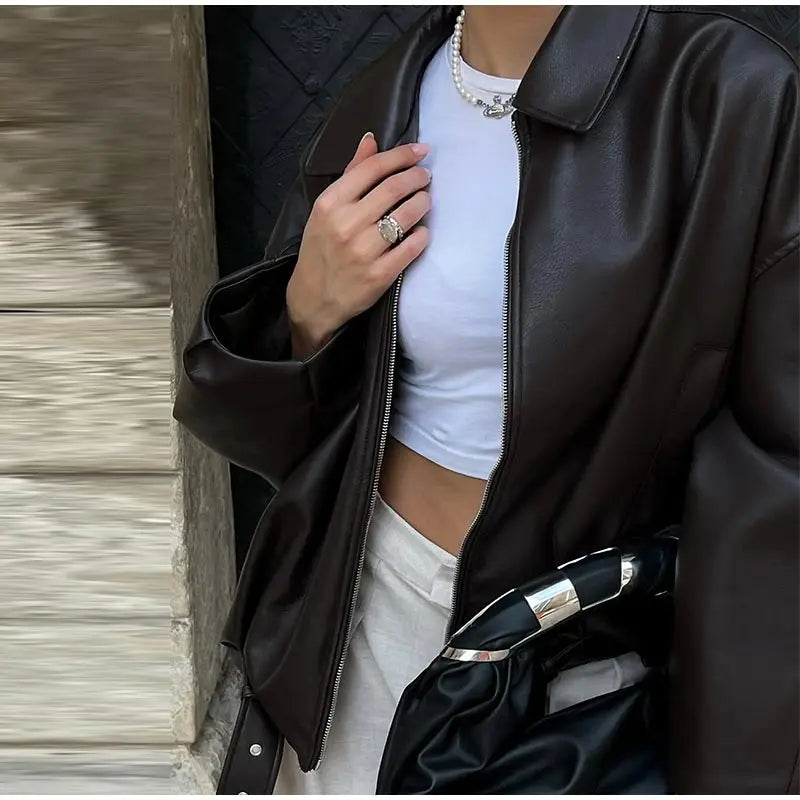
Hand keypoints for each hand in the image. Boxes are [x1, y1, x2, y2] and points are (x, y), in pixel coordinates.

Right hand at [286, 131, 431, 358]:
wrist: (313, 300)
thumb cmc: (320, 250)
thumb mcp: (325, 210)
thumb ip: (351, 175)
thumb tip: (371, 140)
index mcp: (330, 204)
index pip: (373, 168)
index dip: (401, 155)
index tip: (420, 151)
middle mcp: (346, 224)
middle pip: (393, 188)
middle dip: (417, 177)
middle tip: (425, 176)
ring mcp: (364, 251)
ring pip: (406, 215)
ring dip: (423, 202)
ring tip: (425, 199)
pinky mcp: (380, 275)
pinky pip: (412, 247)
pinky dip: (422, 234)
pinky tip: (421, 230)